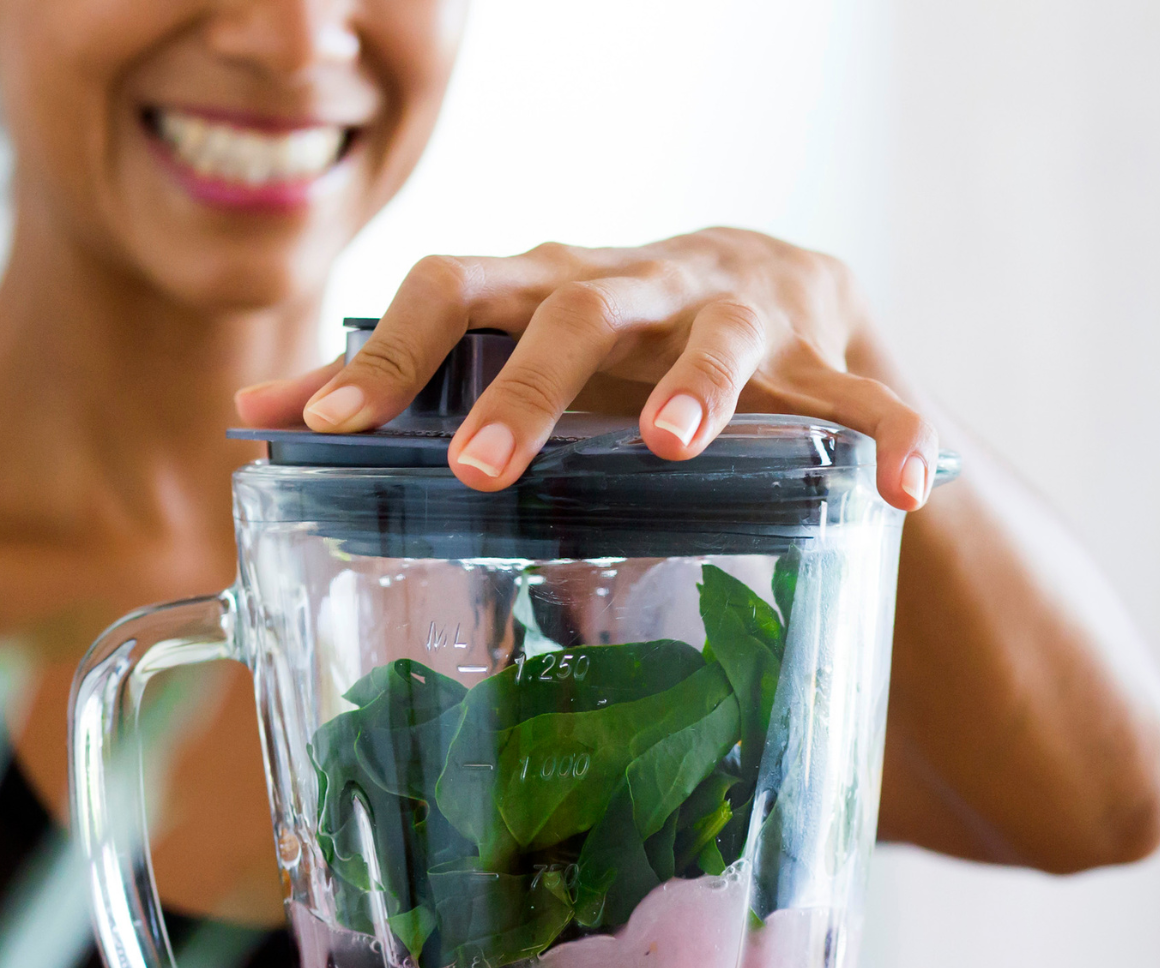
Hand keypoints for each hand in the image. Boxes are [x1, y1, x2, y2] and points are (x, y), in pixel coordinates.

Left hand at [235, 229, 938, 507]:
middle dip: (527, 386)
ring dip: (698, 386)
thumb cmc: (607, 345)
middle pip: (574, 310)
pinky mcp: (831, 351)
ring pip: (720, 335)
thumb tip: (251, 414)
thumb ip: (396, 386)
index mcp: (544, 284)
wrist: (773, 292)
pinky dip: (892, 435)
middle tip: (484, 469)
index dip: (388, 355)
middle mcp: (635, 283)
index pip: (450, 291)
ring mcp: (739, 310)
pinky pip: (869, 396)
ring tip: (673, 446)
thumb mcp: (507, 351)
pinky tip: (908, 492)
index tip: (329, 429)